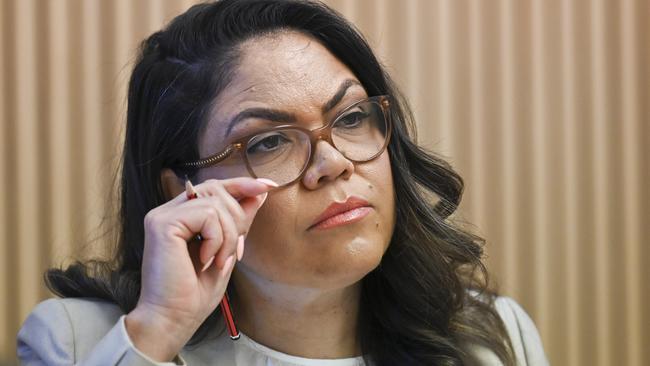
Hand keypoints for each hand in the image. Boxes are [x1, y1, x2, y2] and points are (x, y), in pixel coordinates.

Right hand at [125, 177, 275, 360]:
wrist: (173, 320)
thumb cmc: (195, 293)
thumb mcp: (227, 251)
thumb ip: (239, 222)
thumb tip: (259, 193)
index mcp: (181, 216)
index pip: (214, 187)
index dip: (243, 184)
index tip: (270, 186)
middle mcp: (169, 211)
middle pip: (217, 189)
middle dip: (238, 218)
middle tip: (234, 252)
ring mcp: (163, 215)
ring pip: (216, 203)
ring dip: (229, 235)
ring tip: (218, 261)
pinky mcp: (163, 224)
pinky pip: (207, 214)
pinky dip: (217, 239)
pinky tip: (206, 259)